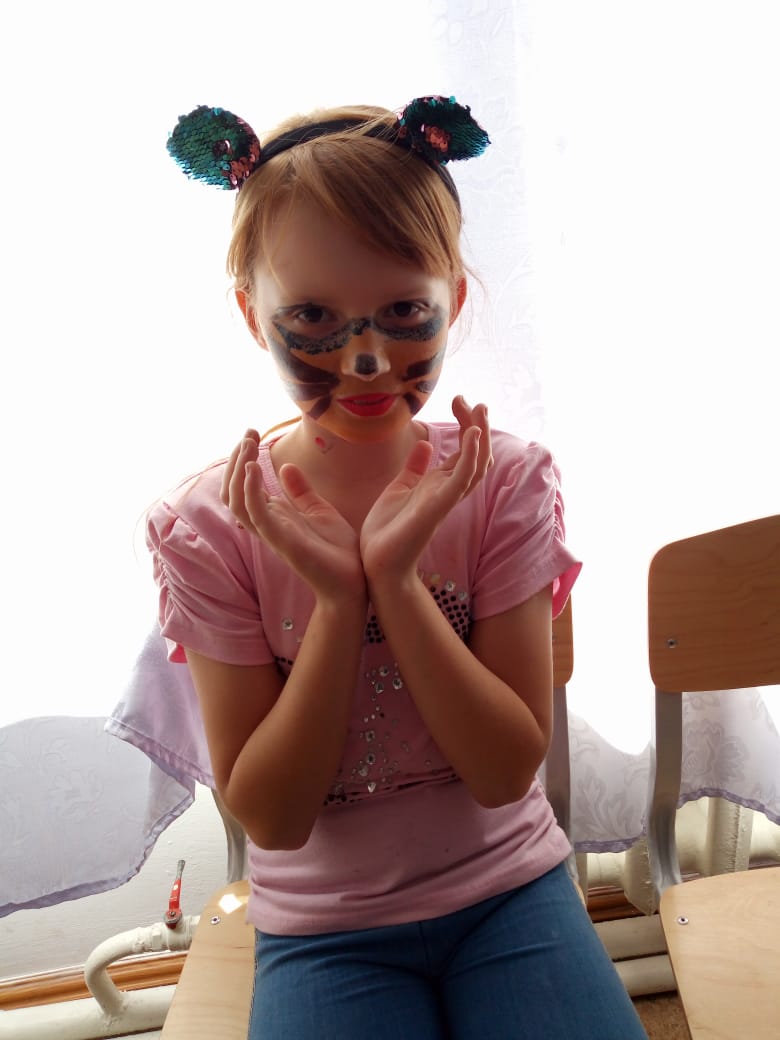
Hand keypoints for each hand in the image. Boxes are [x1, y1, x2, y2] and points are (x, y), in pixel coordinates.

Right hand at [221, 431, 364, 597]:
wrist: (355, 582)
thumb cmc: (338, 551)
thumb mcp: (319, 511)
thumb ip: (300, 492)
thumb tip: (285, 467)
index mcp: (274, 516)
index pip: (242, 487)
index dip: (241, 460)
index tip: (252, 434)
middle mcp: (267, 524)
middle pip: (232, 491)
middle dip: (236, 460)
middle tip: (248, 434)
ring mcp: (272, 533)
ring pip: (236, 501)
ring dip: (238, 471)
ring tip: (247, 445)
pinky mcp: (282, 541)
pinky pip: (255, 515)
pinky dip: (250, 490)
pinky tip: (255, 469)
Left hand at [359, 397, 492, 581]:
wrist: (375, 562)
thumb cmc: (386, 530)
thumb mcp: (399, 488)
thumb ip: (414, 469)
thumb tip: (425, 445)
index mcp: (438, 485)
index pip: (464, 451)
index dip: (466, 424)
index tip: (459, 400)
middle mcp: (447, 491)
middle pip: (476, 455)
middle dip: (478, 426)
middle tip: (473, 401)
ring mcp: (445, 499)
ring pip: (476, 465)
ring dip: (480, 437)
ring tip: (480, 411)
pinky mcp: (438, 507)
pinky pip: (461, 480)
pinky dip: (470, 456)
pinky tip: (472, 434)